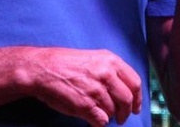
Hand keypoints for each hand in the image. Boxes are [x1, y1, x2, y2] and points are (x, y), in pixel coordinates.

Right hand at [22, 47, 141, 126]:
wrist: (42, 69)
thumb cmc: (64, 64)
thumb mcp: (92, 58)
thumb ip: (110, 71)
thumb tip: (124, 89)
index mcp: (110, 60)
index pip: (135, 83)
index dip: (138, 98)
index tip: (136, 107)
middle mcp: (105, 74)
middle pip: (127, 100)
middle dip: (125, 112)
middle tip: (120, 117)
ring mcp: (96, 90)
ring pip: (113, 111)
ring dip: (107, 116)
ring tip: (98, 112)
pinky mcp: (86, 105)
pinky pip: (101, 121)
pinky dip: (98, 123)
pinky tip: (91, 118)